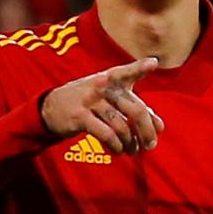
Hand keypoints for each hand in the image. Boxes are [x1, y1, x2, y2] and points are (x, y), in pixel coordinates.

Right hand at [41, 57, 164, 152]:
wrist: (52, 107)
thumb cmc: (90, 101)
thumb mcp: (109, 96)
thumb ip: (135, 106)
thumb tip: (159, 126)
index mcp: (111, 78)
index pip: (127, 72)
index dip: (140, 67)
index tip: (153, 63)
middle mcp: (102, 87)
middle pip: (136, 110)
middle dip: (147, 131)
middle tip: (151, 145)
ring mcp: (90, 101)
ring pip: (122, 127)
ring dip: (130, 143)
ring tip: (132, 150)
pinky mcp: (80, 117)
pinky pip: (106, 135)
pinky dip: (116, 146)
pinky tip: (118, 150)